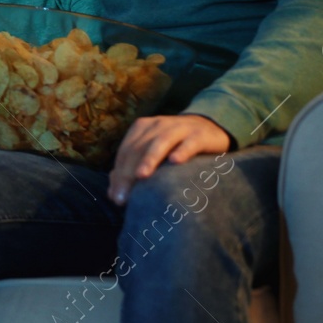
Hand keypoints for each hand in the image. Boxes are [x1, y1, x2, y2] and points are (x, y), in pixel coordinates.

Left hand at [106, 114, 230, 205]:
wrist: (210, 127)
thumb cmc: (175, 146)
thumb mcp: (154, 153)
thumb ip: (133, 169)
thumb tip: (113, 194)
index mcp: (142, 128)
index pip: (126, 152)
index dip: (118, 174)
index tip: (115, 197)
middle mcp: (158, 125)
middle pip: (139, 148)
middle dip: (128, 172)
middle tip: (123, 197)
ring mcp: (179, 128)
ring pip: (161, 142)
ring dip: (150, 159)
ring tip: (141, 176)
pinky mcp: (200, 135)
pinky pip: (190, 143)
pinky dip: (182, 150)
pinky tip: (175, 161)